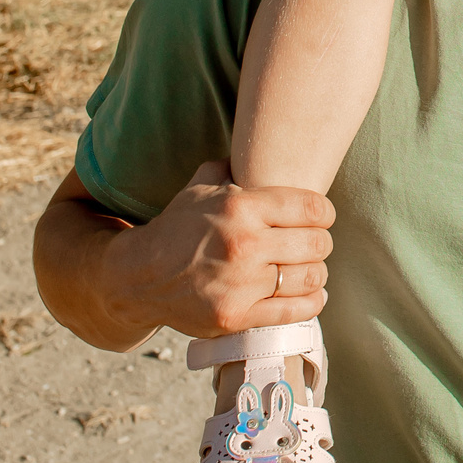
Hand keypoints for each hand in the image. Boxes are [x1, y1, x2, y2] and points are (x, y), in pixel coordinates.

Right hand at [99, 161, 334, 338]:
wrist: (138, 276)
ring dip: (316, 272)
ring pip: (311, 277)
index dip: (324, 213)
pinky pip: (294, 311)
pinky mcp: (237, 317)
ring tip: (310, 268)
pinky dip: (311, 303)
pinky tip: (311, 294)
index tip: (321, 217)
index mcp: (240, 207)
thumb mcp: (200, 187)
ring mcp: (240, 284)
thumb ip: (233, 167)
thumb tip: (260, 145)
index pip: (312, 208)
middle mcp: (243, 244)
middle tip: (314, 244)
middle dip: (321, 242)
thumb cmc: (177, 227)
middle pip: (317, 243)